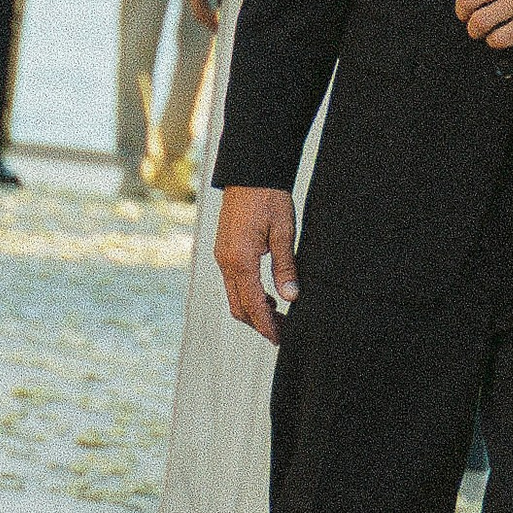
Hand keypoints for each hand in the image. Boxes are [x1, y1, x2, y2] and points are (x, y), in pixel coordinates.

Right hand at [215, 184, 296, 343]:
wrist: (250, 173)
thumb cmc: (269, 198)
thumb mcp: (284, 232)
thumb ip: (286, 266)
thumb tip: (290, 297)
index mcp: (241, 260)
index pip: (254, 304)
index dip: (267, 325)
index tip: (281, 339)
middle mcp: (226, 262)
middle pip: (239, 307)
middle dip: (259, 323)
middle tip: (282, 332)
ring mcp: (222, 257)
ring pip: (233, 296)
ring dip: (253, 310)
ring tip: (277, 315)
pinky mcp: (223, 251)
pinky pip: (232, 282)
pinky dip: (247, 294)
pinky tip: (266, 293)